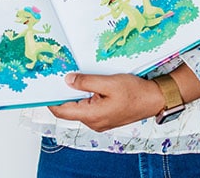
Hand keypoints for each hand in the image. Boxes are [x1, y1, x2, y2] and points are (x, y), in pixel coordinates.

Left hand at [48, 73, 163, 131]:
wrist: (154, 99)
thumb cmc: (135, 92)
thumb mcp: (109, 83)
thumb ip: (86, 82)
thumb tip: (68, 81)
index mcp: (92, 116)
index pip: (62, 111)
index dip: (51, 100)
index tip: (45, 87)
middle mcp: (94, 122)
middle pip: (70, 109)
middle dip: (65, 94)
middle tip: (60, 76)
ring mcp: (100, 121)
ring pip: (80, 107)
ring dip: (77, 94)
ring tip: (75, 78)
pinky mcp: (105, 116)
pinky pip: (90, 107)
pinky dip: (86, 96)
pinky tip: (89, 84)